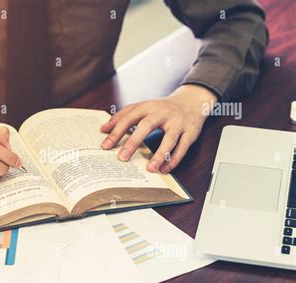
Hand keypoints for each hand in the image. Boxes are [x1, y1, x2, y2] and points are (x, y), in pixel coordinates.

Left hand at [100, 84, 217, 172]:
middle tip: (122, 158)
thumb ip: (124, 116)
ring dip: (159, 155)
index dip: (116, 131)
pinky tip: (164, 169)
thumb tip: (103, 129)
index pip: (129, 117)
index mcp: (148, 106)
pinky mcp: (190, 131)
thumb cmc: (162, 108)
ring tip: (149, 169)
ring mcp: (178, 122)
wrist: (192, 101)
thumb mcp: (144, 107)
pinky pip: (183, 147)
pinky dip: (174, 159)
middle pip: (146, 126)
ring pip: (169, 139)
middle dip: (133, 142)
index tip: (105, 146)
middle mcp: (163, 112)